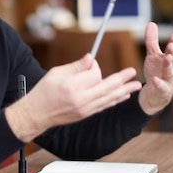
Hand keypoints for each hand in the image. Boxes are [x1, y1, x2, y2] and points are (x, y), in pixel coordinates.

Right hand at [6, 54, 142, 142]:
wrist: (36, 114)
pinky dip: (115, 100)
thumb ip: (76, 66)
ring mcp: (84, 109)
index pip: (94, 73)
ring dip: (124, 90)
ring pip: (109, 97)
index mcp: (72, 86)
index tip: (91, 64)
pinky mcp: (85, 114)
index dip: (95, 66)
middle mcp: (81, 98)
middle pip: (107, 86)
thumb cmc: (43, 91)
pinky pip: (104, 106)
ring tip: (137, 85)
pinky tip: (123, 95)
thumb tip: (92, 58)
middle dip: (121, 78)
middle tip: (132, 71)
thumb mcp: (56, 73)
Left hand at [139, 22, 172, 114]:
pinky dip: (158, 83)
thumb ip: (152, 41)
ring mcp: (169, 81)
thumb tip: (152, 23)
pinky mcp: (163, 91)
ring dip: (168, 65)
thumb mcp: (152, 56)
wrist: (155, 94)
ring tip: (167, 57)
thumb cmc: (156, 72)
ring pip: (170, 72)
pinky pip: (161, 87)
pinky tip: (154, 79)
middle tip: (171, 45)